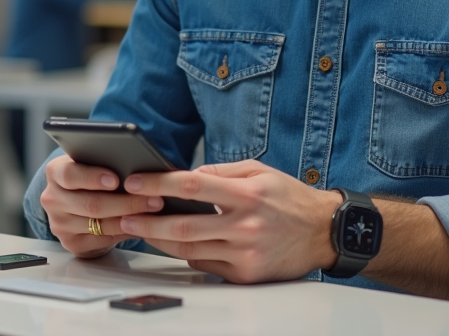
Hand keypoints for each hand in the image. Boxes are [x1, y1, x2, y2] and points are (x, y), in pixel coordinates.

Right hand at [40, 154, 164, 258]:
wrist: (77, 203)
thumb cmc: (91, 177)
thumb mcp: (92, 164)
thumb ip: (105, 161)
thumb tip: (137, 164)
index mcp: (55, 173)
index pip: (70, 174)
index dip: (93, 177)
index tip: (116, 179)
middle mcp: (52, 199)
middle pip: (90, 203)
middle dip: (126, 201)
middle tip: (153, 198)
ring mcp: (59, 224)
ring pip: (99, 223)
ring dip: (130, 218)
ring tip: (153, 211)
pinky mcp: (70, 243)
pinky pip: (102, 239)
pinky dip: (124, 231)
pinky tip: (141, 224)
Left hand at [118, 160, 340, 283]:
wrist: (324, 231)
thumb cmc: (290, 198)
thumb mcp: (260, 172)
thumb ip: (222, 172)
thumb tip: (186, 175)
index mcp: (247, 194)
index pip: (191, 187)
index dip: (158, 184)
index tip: (134, 181)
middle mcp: (245, 226)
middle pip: (183, 227)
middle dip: (148, 222)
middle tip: (125, 216)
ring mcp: (245, 254)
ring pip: (190, 250)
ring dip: (160, 242)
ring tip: (140, 231)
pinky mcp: (246, 275)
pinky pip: (206, 266)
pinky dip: (189, 255)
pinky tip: (177, 246)